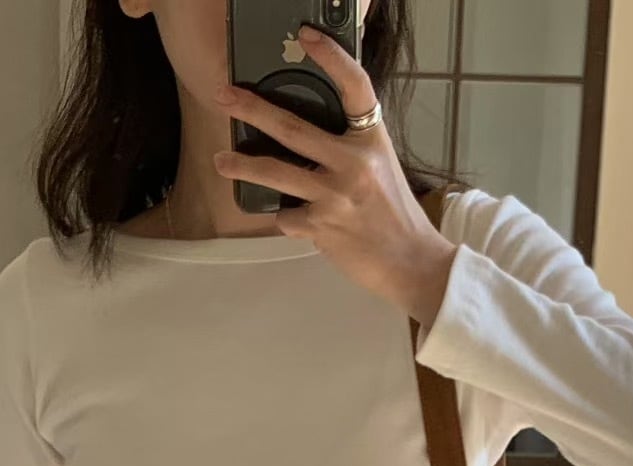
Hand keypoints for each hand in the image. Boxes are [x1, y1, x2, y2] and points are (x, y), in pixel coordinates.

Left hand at [213, 25, 457, 329]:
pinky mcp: (321, 227)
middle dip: (252, 110)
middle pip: (292, 127)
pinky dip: (286, 217)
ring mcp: (335, 196)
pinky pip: (286, 216)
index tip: (306, 36)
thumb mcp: (381, 167)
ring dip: (242, 165)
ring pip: (275, 172)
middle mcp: (353, 163)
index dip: (331, 57)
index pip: (355, 86)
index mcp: (372, 140)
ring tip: (221, 160)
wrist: (411, 262)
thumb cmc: (395, 215)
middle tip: (224, 97)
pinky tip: (296, 220)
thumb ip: (351, 147)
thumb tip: (308, 136)